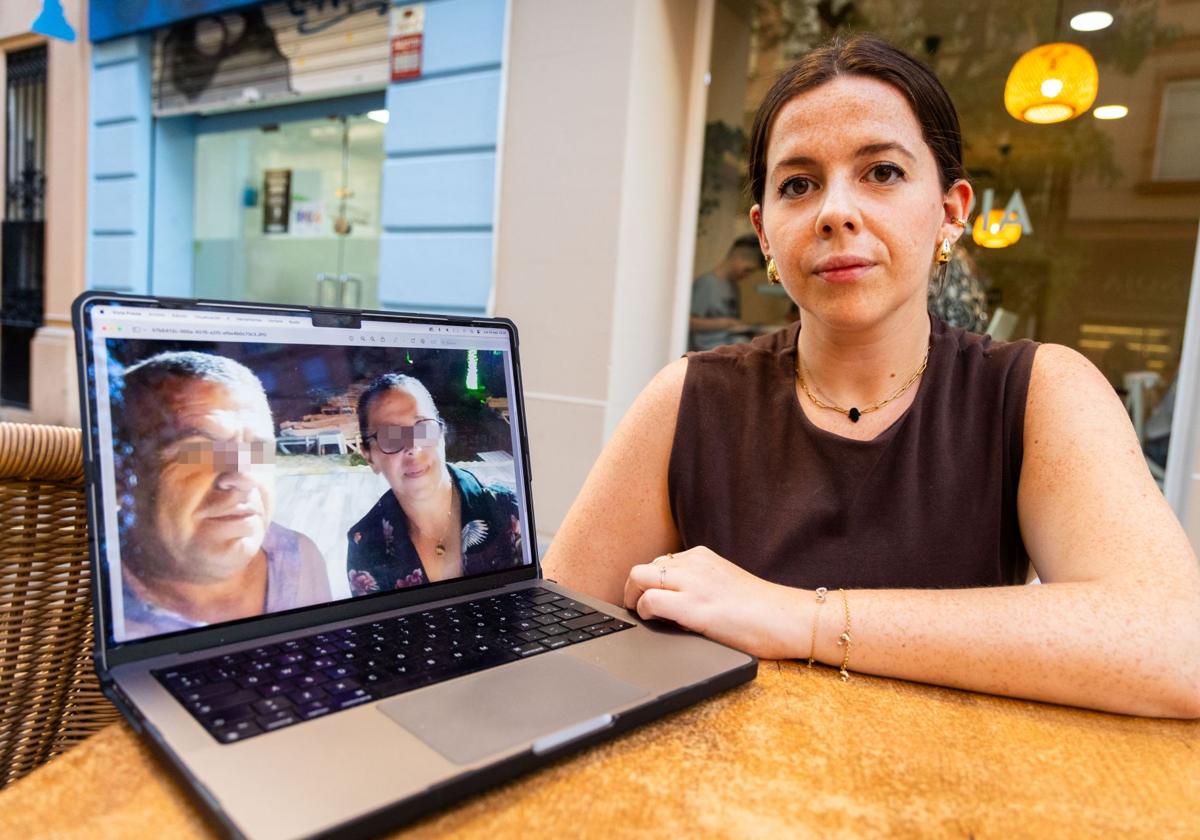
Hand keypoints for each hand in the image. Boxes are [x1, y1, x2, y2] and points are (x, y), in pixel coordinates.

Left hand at [623, 546, 802, 659]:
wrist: (789, 618)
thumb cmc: (761, 610)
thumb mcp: (723, 584)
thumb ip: (698, 584)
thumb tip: (670, 601)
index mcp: (702, 557)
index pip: (658, 564)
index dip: (648, 584)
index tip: (647, 600)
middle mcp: (695, 565)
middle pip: (643, 568)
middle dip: (632, 590)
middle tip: (636, 609)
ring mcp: (695, 584)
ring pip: (640, 578)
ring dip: (634, 599)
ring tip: (644, 616)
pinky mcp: (696, 608)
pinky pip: (651, 601)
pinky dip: (645, 612)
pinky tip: (656, 622)